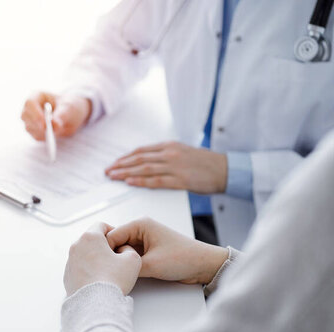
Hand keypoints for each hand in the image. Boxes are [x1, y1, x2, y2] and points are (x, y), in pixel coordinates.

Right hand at [21, 92, 91, 140]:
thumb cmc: (71, 106)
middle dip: (38, 125)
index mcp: (38, 95)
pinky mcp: (34, 130)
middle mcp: (30, 107)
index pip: (30, 103)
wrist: (73, 114)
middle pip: (25, 116)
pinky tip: (55, 134)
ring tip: (58, 130)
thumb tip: (54, 126)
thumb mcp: (70, 108)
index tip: (44, 124)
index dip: (35, 113)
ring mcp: (30, 119)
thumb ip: (62, 115)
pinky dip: (45, 137)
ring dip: (43, 132)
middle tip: (51, 132)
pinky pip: (35, 136)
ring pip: (29, 128)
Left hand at [64, 222, 141, 296]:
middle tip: (115, 257)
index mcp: (90, 237)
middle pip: (91, 239)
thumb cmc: (112, 280)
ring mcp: (70, 261)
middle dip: (103, 246)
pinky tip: (98, 280)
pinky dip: (88, 270)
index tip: (118, 242)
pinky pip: (79, 267)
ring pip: (84, 253)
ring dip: (94, 258)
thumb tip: (123, 250)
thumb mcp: (133, 260)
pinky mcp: (67, 275)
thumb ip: (129, 249)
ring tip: (107, 271)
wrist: (95, 303)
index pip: (101, 225)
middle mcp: (76, 246)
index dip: (113, 231)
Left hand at [105, 141, 227, 193]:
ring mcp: (175, 166)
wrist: (227, 169)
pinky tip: (130, 183)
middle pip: (139, 159)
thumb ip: (165, 156)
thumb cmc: (206, 164)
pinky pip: (157, 181)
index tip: (114, 163)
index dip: (125, 158)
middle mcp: (170, 154)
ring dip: (126, 173)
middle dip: (121, 165)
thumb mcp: (183, 153)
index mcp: (169, 146)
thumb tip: (147, 162)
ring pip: (144, 169)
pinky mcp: (181, 179)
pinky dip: (141, 181)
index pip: (141, 151)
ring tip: (113, 177)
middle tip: (108, 172)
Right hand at [106, 218, 227, 284]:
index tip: (104, 265)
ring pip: (122, 250)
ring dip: (122, 261)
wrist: (204, 266)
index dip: (106, 251)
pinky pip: (130, 256)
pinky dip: (128, 264)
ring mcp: (143, 240)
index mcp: (140, 224)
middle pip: (115, 242)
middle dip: (113, 256)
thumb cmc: (184, 258)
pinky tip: (129, 273)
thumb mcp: (151, 265)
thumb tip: (111, 270)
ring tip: (122, 272)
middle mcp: (140, 229)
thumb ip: (128, 266)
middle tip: (112, 270)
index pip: (112, 235)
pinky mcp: (147, 250)